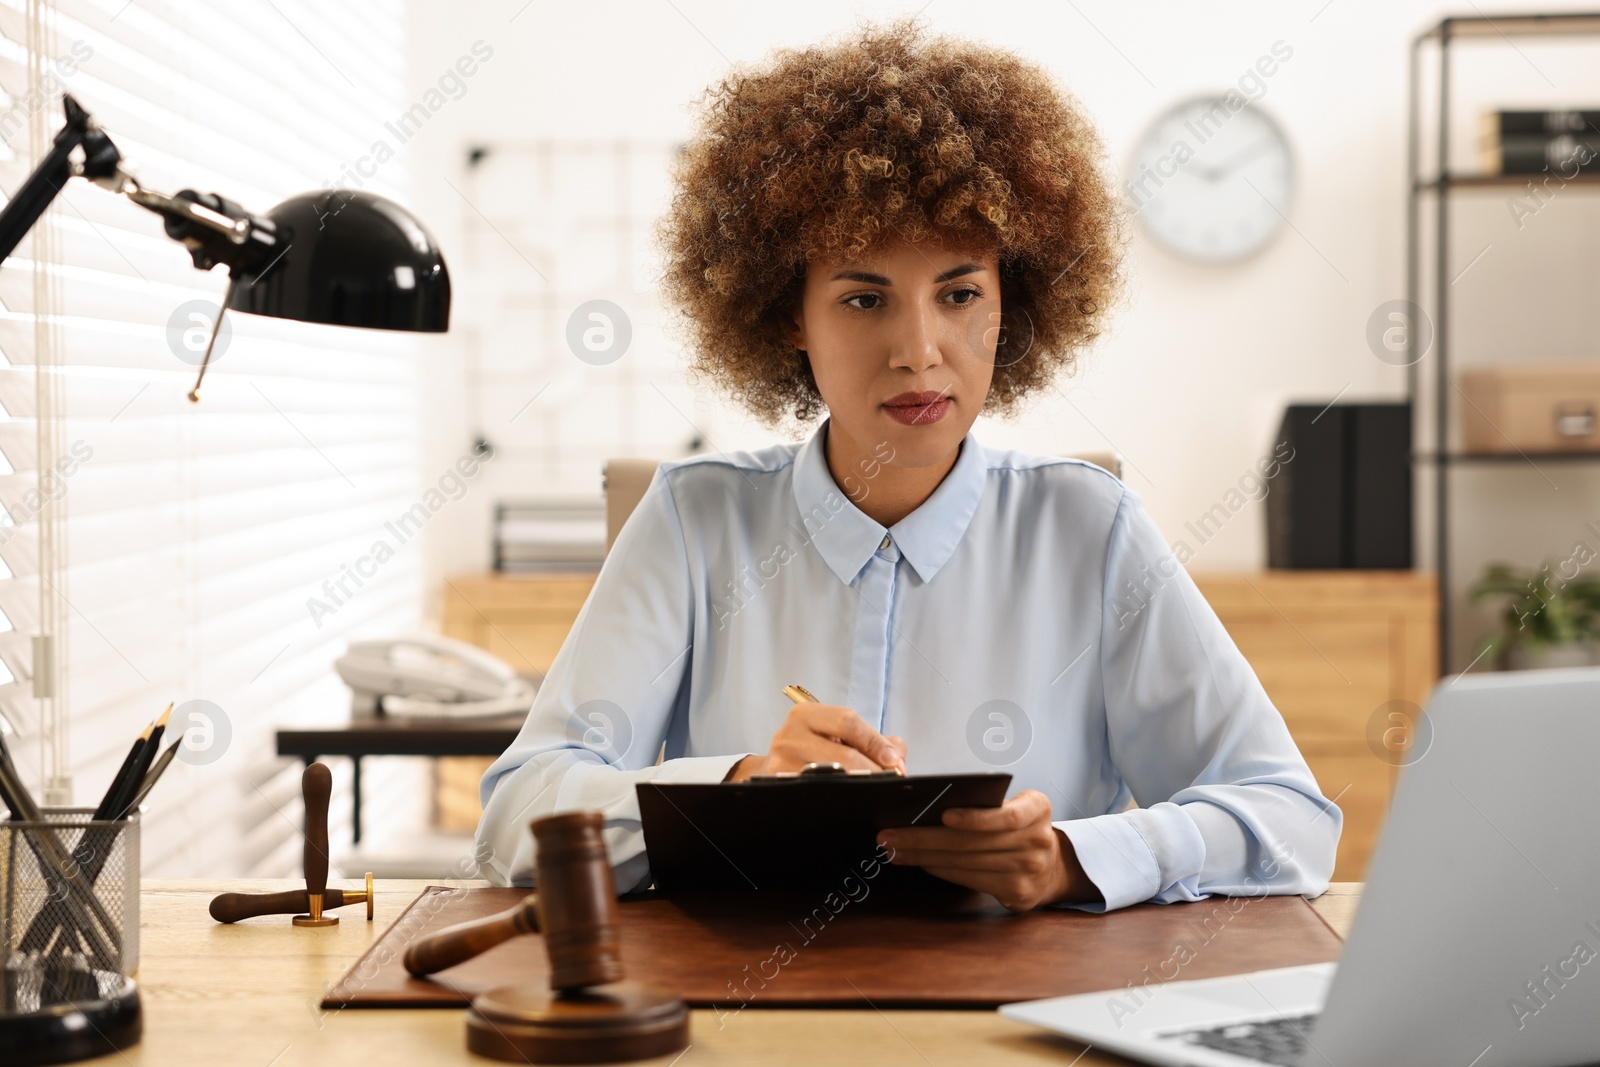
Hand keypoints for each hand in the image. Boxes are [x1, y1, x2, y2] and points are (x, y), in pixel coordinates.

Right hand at [725, 703, 906, 781]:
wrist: (775, 770)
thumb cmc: (812, 750)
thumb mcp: (838, 735)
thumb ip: (873, 739)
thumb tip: (897, 756)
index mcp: (806, 714)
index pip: (848, 722)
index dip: (876, 742)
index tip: (894, 760)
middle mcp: (790, 735)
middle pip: (844, 756)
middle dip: (874, 771)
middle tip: (890, 779)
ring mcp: (782, 764)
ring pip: (833, 779)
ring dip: (861, 787)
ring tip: (875, 790)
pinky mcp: (781, 788)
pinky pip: (820, 796)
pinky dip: (841, 798)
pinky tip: (850, 799)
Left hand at [875, 790, 1101, 911]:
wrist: (1052, 866)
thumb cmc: (1021, 828)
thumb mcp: (1016, 806)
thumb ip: (987, 804)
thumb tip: (928, 804)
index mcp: (1038, 809)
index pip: (1007, 816)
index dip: (976, 818)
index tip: (944, 816)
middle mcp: (1037, 841)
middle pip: (973, 842)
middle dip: (923, 838)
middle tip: (889, 835)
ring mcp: (1028, 871)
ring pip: (965, 862)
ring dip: (923, 856)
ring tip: (895, 849)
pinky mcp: (1016, 893)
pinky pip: (969, 879)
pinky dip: (940, 870)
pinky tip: (920, 862)